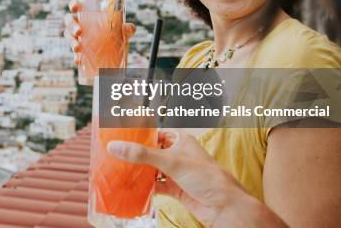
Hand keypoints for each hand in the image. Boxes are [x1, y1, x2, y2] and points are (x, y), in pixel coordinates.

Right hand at [63, 0, 135, 64]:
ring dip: (71, 42)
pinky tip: (78, 61)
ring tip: (77, 48)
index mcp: (87, 13)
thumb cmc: (116, 33)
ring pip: (68, 36)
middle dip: (72, 26)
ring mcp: (77, 37)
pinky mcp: (79, 50)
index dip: (73, 4)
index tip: (75, 8)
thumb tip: (127, 28)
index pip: (76, 5)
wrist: (116, 52)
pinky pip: (74, 53)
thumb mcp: (123, 30)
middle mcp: (79, 23)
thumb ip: (128, 28)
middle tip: (79, 32)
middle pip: (69, 21)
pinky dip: (75, 57)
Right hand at [107, 130, 287, 227]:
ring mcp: (177, 172)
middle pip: (151, 152)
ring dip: (140, 172)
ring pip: (153, 169)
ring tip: (121, 170)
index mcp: (180, 140)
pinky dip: (146, 187)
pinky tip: (134, 187)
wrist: (224, 206)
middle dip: (136, 155)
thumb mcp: (171, 161)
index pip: (155, 133)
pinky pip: (156, 185)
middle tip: (116, 155)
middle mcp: (178, 155)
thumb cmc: (208, 177)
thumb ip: (142, 154)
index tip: (120, 137)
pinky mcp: (176, 188)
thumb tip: (116, 147)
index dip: (139, 135)